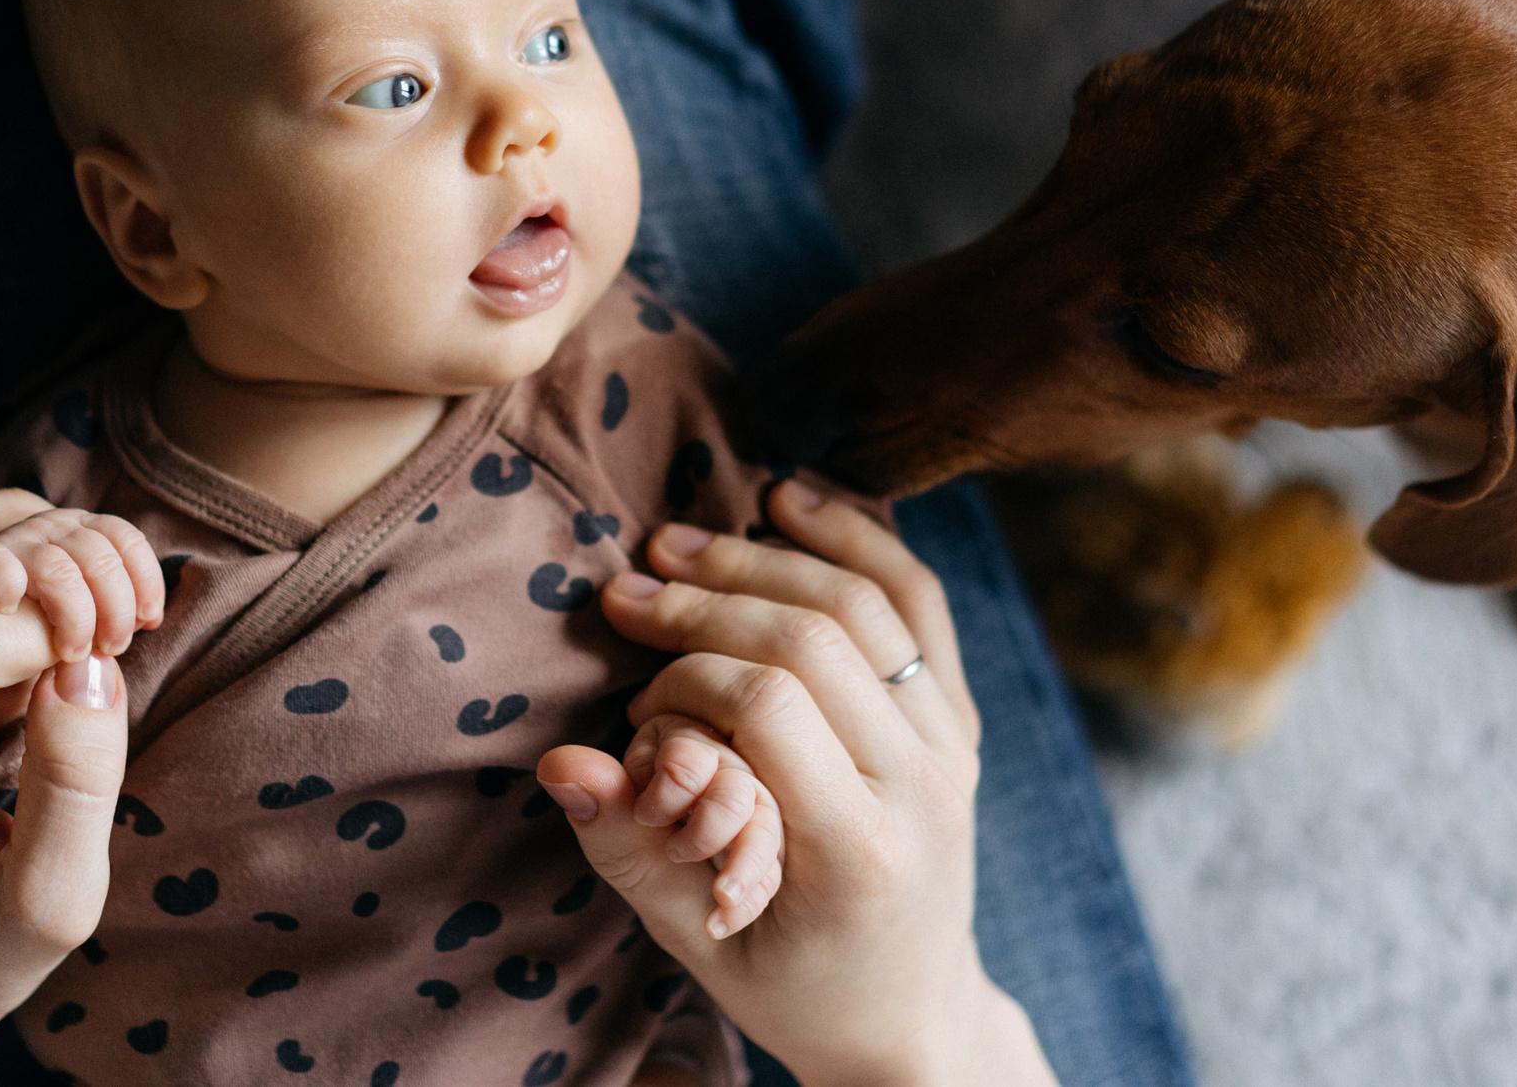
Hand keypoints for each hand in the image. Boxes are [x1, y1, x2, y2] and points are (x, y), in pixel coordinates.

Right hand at [537, 482, 1056, 1086]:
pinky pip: (917, 603)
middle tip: (625, 592)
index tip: (636, 710)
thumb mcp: (696, 940)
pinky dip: (856, 539)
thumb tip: (561, 764)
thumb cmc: (791, 984)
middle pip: (814, 638)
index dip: (687, 681)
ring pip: (866, 603)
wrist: (909, 1015)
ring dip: (764, 557)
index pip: (771, 707)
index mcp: (861, 851)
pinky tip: (789, 501)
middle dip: (706, 600)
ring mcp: (949, 745)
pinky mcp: (955, 718)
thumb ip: (631, 850)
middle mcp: (922, 786)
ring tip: (677, 542)